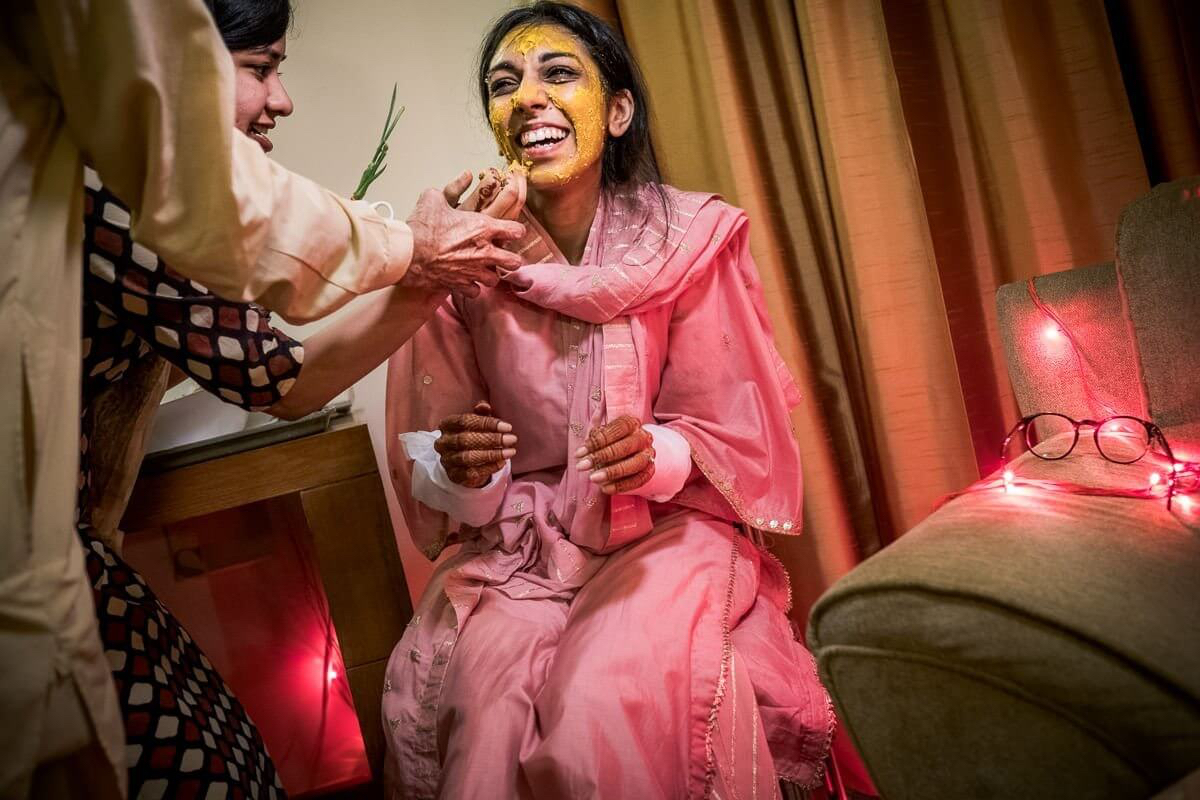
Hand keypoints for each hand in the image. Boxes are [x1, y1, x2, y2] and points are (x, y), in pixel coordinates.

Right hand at [403, 174, 525, 296]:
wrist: (408, 254)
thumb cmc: (422, 227)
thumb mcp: (434, 198)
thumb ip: (453, 187)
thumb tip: (466, 176)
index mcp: (483, 228)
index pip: (515, 230)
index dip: (516, 231)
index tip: (513, 232)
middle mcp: (484, 252)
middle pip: (514, 261)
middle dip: (511, 258)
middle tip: (504, 256)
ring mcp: (474, 271)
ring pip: (495, 279)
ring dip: (490, 274)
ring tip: (483, 269)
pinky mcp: (461, 285)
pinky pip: (475, 292)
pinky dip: (472, 288)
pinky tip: (467, 281)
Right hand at [435, 402, 517, 487]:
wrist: (464, 462)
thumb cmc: (472, 435)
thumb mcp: (477, 422)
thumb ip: (481, 413)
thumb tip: (484, 406)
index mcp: (446, 425)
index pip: (465, 421)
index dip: (486, 423)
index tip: (507, 427)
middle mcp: (443, 442)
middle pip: (466, 439)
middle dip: (491, 439)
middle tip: (511, 439)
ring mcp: (447, 460)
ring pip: (468, 457)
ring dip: (491, 454)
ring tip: (510, 452)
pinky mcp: (453, 475)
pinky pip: (471, 473)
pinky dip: (488, 468)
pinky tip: (502, 463)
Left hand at [574, 415, 655, 494]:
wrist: (627, 453)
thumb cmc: (609, 442)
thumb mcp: (601, 435)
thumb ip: (594, 437)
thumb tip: (583, 447)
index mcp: (631, 423)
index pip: (616, 429)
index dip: (596, 441)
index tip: (578, 454)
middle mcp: (643, 437)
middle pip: (625, 446)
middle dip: (601, 457)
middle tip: (582, 466)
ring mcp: (648, 455)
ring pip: (634, 464)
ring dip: (612, 472)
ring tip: (593, 479)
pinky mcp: (649, 471)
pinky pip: (638, 480)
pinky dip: (621, 486)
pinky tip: (605, 489)